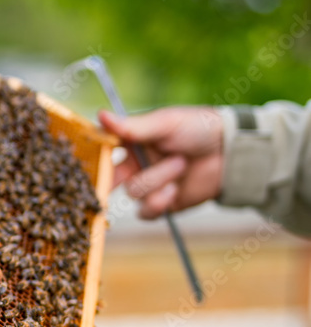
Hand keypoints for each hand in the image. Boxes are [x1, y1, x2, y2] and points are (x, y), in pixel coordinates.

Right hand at [99, 107, 223, 219]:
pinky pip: (146, 212)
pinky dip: (159, 202)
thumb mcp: (165, 123)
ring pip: (133, 192)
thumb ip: (133, 126)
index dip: (96, 156)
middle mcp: (135, 164)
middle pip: (109, 178)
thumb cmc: (198, 128)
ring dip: (157, 179)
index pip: (103, 150)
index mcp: (131, 141)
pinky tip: (175, 190)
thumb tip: (101, 115)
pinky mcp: (160, 205)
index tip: (95, 157)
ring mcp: (147, 185)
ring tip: (180, 164)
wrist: (230, 153)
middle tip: (110, 181)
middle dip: (108, 181)